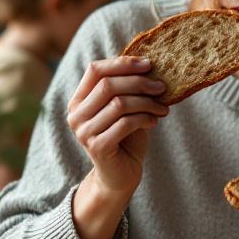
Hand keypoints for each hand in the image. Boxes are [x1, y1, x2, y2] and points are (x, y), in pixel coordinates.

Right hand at [66, 56, 168, 195]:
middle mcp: (76, 115)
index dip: (122, 63)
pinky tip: (155, 122)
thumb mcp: (124, 108)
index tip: (148, 64)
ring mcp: (84, 132)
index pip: (95, 70)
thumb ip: (127, 88)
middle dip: (139, 83)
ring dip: (146, 103)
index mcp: (79, 100)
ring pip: (119, 104)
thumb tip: (149, 63)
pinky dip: (145, 119)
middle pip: (108, 85)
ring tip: (162, 108)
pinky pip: (125, 124)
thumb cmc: (125, 138)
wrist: (120, 175)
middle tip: (162, 87)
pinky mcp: (97, 147)